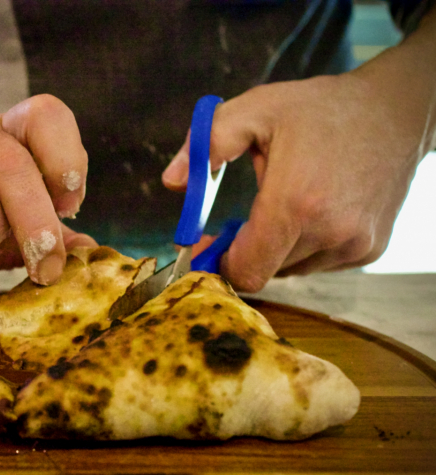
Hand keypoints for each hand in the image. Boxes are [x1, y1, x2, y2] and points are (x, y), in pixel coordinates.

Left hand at [163, 71, 429, 291]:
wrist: (395, 110)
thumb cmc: (319, 109)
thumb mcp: (255, 109)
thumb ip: (206, 145)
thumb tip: (173, 181)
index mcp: (295, 202)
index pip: (245, 271)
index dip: (219, 263)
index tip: (208, 245)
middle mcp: (330, 232)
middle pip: (264, 272)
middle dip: (244, 250)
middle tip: (241, 219)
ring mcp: (354, 245)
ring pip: (291, 270)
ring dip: (276, 248)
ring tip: (287, 201)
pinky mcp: (370, 249)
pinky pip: (318, 263)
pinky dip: (305, 246)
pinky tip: (313, 210)